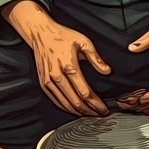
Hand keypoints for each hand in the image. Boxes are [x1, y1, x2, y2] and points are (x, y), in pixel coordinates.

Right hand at [2, 1, 111, 116]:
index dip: (96, 104)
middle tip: (99, 115)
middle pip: (75, 101)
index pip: (84, 92)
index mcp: (69, 65)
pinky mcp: (43, 83)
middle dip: (89, 111)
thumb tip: (107, 71)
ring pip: (65, 104)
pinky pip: (55, 101)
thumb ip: (96, 58)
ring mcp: (48, 81)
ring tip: (90, 115)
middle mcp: (57, 75)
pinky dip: (66, 108)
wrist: (41, 33)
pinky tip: (75, 110)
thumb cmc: (63, 36)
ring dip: (78, 113)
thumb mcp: (83, 41)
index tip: (104, 109)